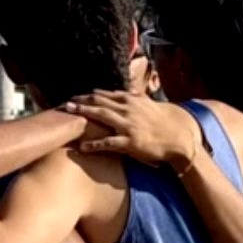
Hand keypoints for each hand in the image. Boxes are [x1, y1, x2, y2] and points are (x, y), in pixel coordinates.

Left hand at [64, 91, 200, 168]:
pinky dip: (94, 144)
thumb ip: (133, 99)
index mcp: (132, 100)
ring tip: (68, 115)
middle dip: (81, 102)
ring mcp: (128, 125)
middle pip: (100, 102)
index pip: (106, 95)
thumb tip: (123, 94)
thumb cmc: (162, 122)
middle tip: (66, 103)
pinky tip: (81, 147)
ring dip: (84, 114)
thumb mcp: (147, 105)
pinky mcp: (129, 142)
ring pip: (102, 117)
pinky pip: (108, 142)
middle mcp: (128, 109)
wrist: (177, 137)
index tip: (76, 96)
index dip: (89, 95)